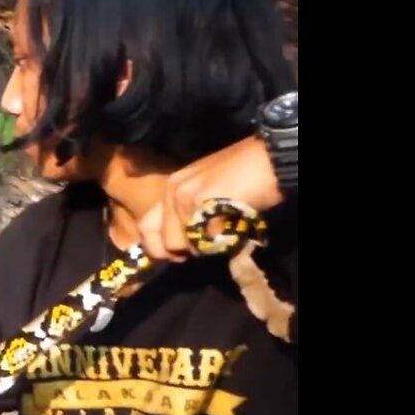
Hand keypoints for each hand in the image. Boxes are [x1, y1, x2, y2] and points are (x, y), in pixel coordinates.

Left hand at [138, 135, 285, 261]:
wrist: (268, 159)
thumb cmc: (243, 174)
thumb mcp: (206, 190)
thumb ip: (188, 213)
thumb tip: (182, 242)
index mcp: (171, 187)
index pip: (147, 227)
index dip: (159, 247)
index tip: (177, 255)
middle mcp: (172, 191)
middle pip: (165, 242)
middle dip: (183, 252)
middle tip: (205, 245)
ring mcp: (184, 197)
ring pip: (182, 244)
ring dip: (202, 247)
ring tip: (221, 231)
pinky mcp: (199, 203)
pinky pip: (202, 238)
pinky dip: (217, 241)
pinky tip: (230, 226)